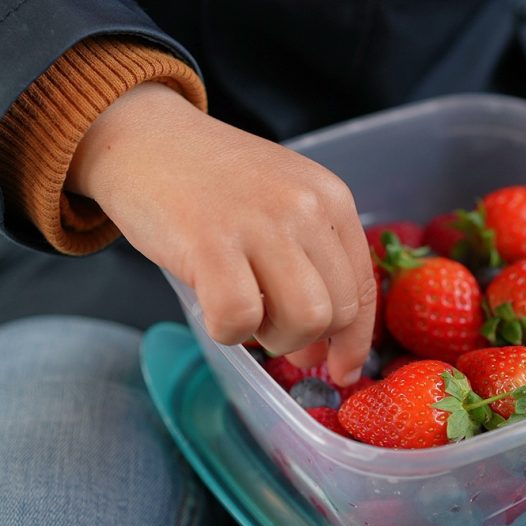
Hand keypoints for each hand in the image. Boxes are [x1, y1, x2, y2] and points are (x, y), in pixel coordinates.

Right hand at [68, 82, 375, 385]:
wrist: (144, 138)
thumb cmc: (213, 184)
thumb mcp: (282, 204)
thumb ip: (310, 266)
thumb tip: (322, 352)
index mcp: (331, 198)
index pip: (363, 288)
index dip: (355, 341)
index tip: (342, 369)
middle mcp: (306, 207)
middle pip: (339, 312)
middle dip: (306, 338)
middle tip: (270, 328)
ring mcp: (261, 223)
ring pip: (305, 320)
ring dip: (272, 337)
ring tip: (243, 311)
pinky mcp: (210, 242)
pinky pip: (240, 319)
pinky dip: (227, 330)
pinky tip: (212, 306)